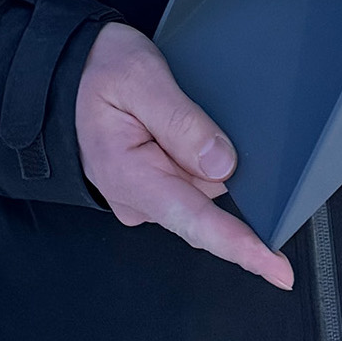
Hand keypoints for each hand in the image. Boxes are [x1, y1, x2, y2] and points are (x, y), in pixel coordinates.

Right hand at [75, 22, 293, 289]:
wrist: (63, 70)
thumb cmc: (93, 71)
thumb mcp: (139, 78)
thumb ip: (181, 121)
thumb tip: (223, 163)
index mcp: (131, 176)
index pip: (196, 222)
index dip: (242, 247)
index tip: (279, 270)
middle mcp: (138, 197)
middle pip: (210, 195)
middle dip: (225, 160)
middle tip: (200, 103)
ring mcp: (144, 193)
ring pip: (203, 182)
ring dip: (208, 150)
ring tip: (178, 106)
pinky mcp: (150, 184)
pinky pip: (190, 176)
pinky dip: (197, 152)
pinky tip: (182, 124)